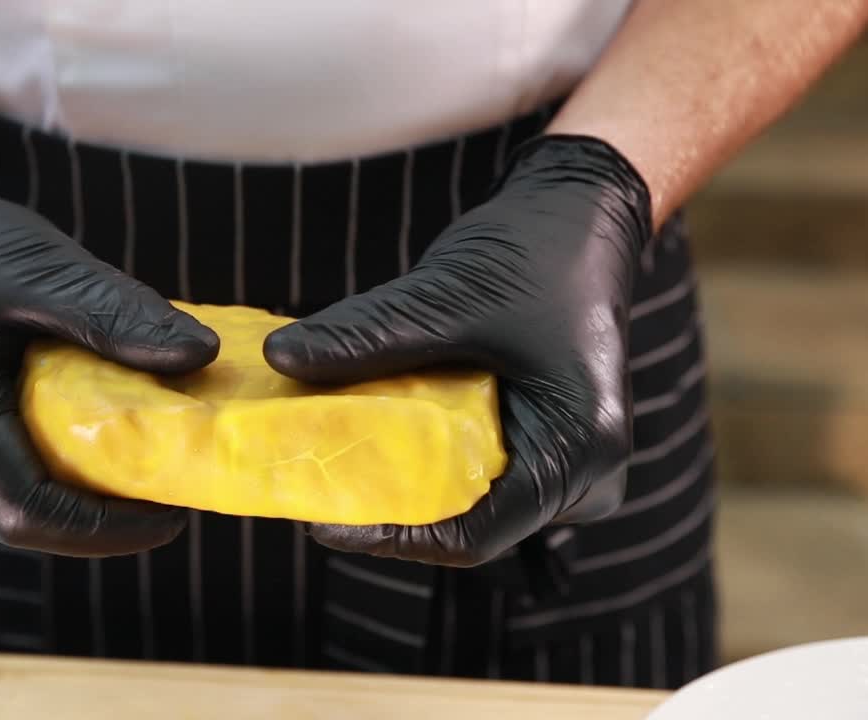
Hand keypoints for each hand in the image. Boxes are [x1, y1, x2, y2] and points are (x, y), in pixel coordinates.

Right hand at [0, 156, 219, 555]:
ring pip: (11, 510)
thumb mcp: (45, 266)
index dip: (105, 528)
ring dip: (80, 497)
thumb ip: (115, 314)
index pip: (25, 510)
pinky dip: (52, 476)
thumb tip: (202, 356)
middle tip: (173, 481)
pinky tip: (95, 441)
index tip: (174, 512)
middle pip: (22, 519)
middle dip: (103, 514)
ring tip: (142, 457)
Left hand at [262, 135, 651, 566]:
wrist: (584, 210)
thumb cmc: (537, 250)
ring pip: (472, 502)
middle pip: (472, 525)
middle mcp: (585, 475)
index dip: (393, 537)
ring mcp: (568, 465)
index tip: (323, 521)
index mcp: (580, 450)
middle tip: (317, 489)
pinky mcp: (544, 444)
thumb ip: (369, 336)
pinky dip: (424, 458)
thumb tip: (282, 360)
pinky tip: (370, 437)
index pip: (476, 534)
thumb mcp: (450, 295)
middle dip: (392, 511)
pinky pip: (478, 473)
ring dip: (404, 485)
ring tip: (332, 466)